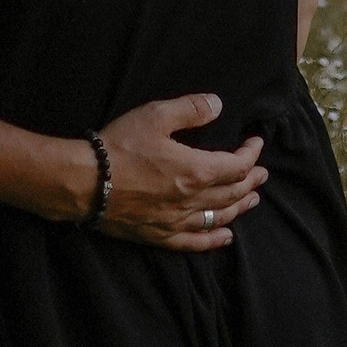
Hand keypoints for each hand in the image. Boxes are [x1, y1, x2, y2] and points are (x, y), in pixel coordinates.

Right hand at [95, 94, 265, 252]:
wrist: (85, 181)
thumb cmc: (119, 145)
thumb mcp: (155, 115)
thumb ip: (190, 109)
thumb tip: (218, 104)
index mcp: (196, 170)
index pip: (236, 165)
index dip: (251, 154)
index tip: (255, 143)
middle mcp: (192, 200)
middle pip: (233, 193)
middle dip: (250, 181)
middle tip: (261, 174)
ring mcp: (177, 220)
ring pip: (219, 217)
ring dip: (240, 207)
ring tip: (252, 199)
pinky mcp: (160, 235)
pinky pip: (195, 242)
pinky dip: (214, 239)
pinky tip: (225, 237)